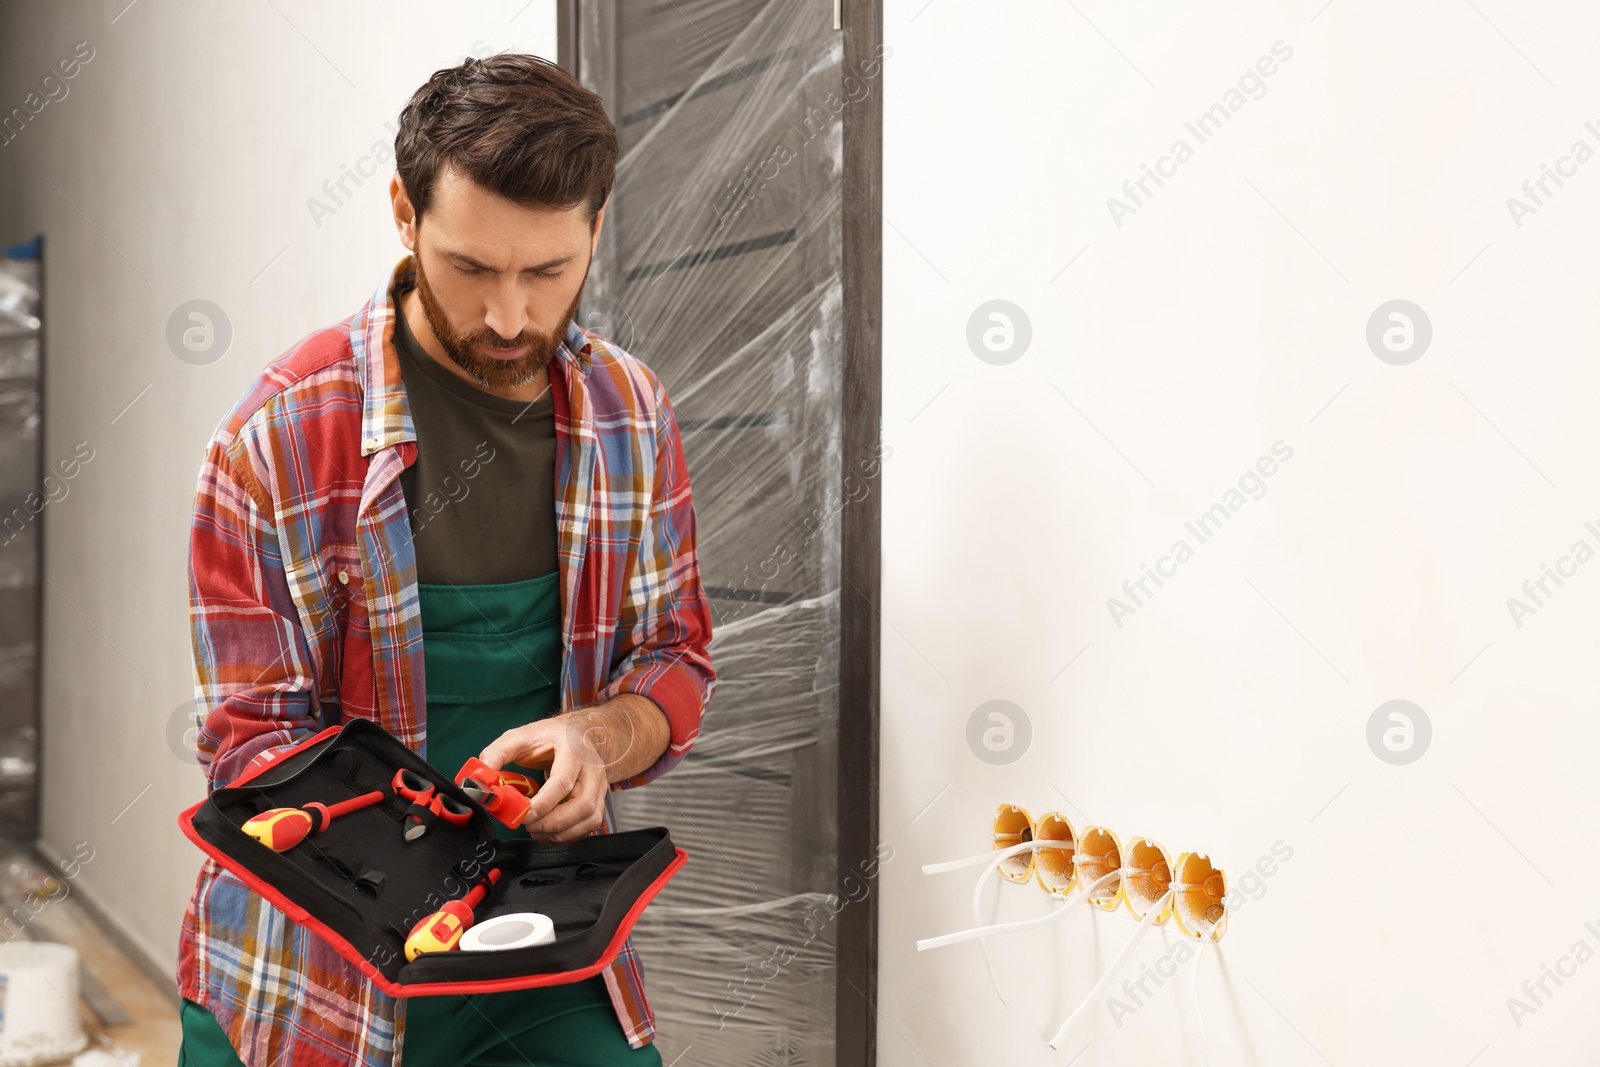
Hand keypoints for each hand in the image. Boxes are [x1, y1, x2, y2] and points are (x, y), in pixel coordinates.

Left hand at [478, 714, 608, 842]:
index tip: (523, 815)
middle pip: (582, 805)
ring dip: (561, 832)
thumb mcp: (520, 737)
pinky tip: (549, 831)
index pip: (563, 781)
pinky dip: (569, 834)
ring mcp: (599, 785)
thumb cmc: (548, 737)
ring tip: (536, 830)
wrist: (576, 734)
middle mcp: (592, 768)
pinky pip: (590, 824)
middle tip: (528, 826)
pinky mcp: (599, 799)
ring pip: (590, 818)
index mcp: (573, 750)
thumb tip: (480, 779)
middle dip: (553, 823)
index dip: (543, 803)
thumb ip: (497, 754)